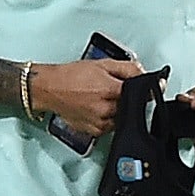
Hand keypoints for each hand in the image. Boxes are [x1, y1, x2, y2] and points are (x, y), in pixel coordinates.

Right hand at [28, 56, 143, 135]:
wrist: (50, 89)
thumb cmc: (71, 76)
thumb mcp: (103, 64)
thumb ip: (128, 69)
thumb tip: (144, 74)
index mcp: (110, 90)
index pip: (139, 93)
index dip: (141, 90)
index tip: (142, 89)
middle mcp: (106, 109)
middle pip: (130, 106)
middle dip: (126, 99)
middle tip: (113, 91)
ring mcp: (100, 122)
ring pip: (122, 118)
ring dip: (118, 110)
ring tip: (103, 99)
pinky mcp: (94, 132)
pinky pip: (110, 127)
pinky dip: (108, 119)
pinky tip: (98, 108)